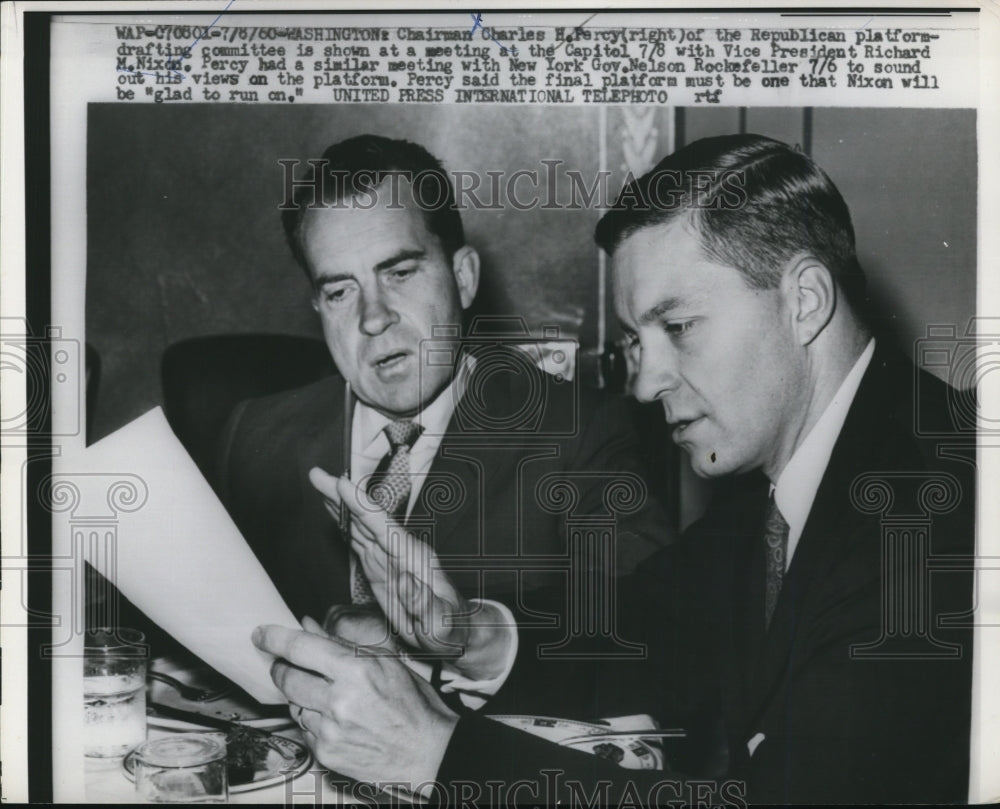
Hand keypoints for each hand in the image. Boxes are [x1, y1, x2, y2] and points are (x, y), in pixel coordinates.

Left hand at [253, 623, 457, 791]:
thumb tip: (308, 626)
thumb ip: (341, 643)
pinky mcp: (326, 753)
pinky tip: (336, 719)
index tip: (261, 633)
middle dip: (282, 667)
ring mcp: (330, 730)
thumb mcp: (384, 662)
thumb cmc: (413, 704)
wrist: (429, 752)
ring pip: (294, 704)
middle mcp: (339, 700)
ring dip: (301, 696)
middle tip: (287, 664)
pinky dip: (313, 720)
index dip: (275, 638)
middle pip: (288, 677)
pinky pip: (304, 729)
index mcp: (356, 669)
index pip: (301, 648)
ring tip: (327, 696)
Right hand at [310, 466, 509, 679]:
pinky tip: (332, 513)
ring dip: (338, 505)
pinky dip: (343, 524)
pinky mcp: (380, 566)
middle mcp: (399, 551)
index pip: (384, 526)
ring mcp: (389, 557)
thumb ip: (425, 604)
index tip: (342, 485)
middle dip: (341, 496)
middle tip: (316, 474)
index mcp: (413, 559)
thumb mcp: (440, 623)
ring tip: (318, 483)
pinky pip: (357, 540)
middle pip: (366, 517)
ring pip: (359, 524)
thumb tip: (406, 583)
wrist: (454, 631)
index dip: (362, 505)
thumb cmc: (450, 628)